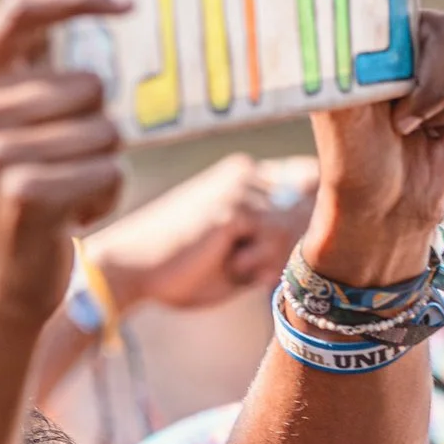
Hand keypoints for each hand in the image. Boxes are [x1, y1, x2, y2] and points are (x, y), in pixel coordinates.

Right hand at [0, 0, 131, 325]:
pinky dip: (107, 196)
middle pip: (87, 82)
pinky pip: (108, 171)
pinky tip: (74, 216)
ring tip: (68, 191)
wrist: (3, 279)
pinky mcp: (25, 192)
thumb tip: (102, 4)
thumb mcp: (16, 124)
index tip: (128, 3)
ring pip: (105, 130)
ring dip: (104, 164)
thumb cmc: (24, 191)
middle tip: (66, 164)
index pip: (21, 10)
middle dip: (98, 124)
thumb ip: (39, 70)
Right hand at [87, 153, 317, 313]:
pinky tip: (228, 263)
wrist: (129, 269)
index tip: (287, 249)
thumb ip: (275, 248)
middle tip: (248, 267)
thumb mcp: (236, 259)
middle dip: (289, 246)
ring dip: (270, 258)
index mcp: (243, 176)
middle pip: (309, 208)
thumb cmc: (178, 271)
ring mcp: (241, 185)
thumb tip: (313, 246)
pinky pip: (276, 238)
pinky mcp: (235, 205)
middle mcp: (246, 172)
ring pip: (294, 226)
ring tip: (233, 265)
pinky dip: (257, 261)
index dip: (309, 217)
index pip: (309, 182)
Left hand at [304, 0, 443, 286]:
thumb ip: (352, 58)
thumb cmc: (350, 159)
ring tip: (416, 131)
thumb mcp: (340, 107)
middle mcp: (410, 38)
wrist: (383, 209)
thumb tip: (350, 14)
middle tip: (404, 119)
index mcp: (374, 32)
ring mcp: (443, 64)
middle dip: (435, 80)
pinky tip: (441, 137)